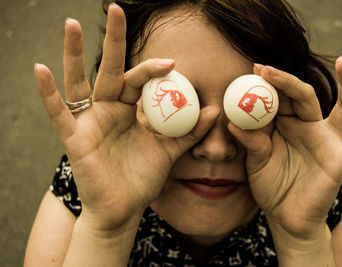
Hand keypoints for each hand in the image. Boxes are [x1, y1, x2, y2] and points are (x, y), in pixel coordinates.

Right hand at [34, 4, 218, 230]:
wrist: (124, 208)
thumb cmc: (143, 178)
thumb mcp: (170, 151)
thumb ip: (190, 131)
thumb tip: (215, 110)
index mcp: (131, 110)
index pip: (140, 81)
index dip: (153, 69)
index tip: (172, 63)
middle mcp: (109, 110)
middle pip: (111, 69)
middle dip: (113, 41)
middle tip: (115, 9)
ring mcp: (90, 121)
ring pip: (80, 82)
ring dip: (74, 54)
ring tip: (71, 24)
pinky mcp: (75, 138)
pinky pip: (58, 113)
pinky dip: (48, 93)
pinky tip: (41, 68)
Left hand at [229, 56, 341, 237]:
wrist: (286, 218)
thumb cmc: (271, 187)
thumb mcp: (256, 162)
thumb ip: (250, 143)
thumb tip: (233, 123)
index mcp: (287, 126)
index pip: (280, 98)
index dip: (268, 84)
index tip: (255, 68)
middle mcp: (309, 128)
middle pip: (303, 96)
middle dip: (287, 81)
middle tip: (268, 69)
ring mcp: (328, 142)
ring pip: (341, 109)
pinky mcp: (340, 161)